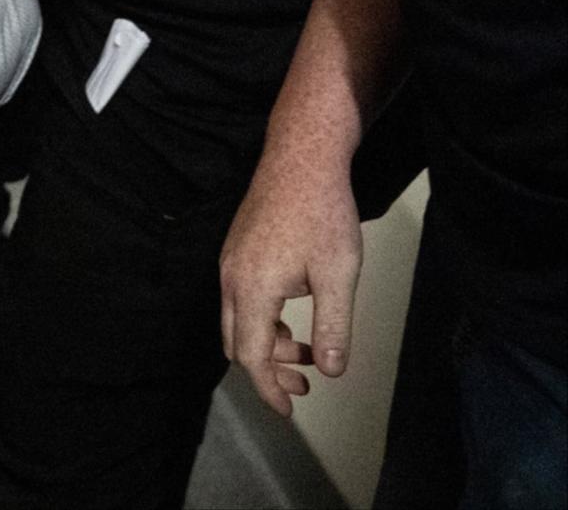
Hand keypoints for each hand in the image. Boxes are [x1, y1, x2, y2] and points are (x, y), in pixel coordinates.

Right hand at [219, 160, 361, 416]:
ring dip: (267, 344)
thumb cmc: (321, 213)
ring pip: (236, 320)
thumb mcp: (338, 275)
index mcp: (252, 290)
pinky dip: (262, 319)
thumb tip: (328, 369)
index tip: (288, 410)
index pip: (250, 356)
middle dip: (266, 370)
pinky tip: (294, 312)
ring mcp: (230, 263)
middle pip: (235, 343)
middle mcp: (231, 279)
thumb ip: (333, 327)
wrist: (300, 158)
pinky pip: (239, 298)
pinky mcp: (236, 250)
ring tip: (307, 349)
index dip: (268, 388)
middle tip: (302, 386)